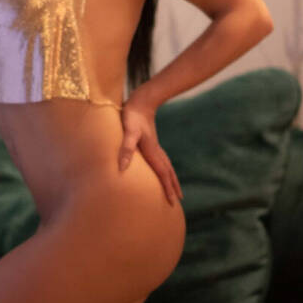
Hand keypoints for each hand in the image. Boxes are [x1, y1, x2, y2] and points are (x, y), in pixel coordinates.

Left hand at [117, 88, 183, 204]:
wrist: (141, 101)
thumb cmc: (132, 116)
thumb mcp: (128, 131)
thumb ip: (126, 148)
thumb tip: (122, 167)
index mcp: (153, 152)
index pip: (163, 174)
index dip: (168, 188)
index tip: (174, 202)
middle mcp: (156, 151)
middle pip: (168, 172)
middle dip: (173, 186)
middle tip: (179, 200)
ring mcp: (155, 147)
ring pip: (167, 166)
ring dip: (172, 178)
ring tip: (175, 187)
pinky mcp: (151, 142)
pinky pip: (162, 160)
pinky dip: (165, 168)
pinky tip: (161, 168)